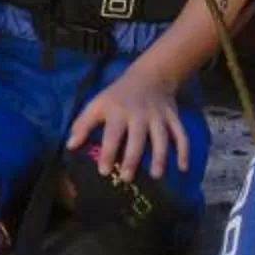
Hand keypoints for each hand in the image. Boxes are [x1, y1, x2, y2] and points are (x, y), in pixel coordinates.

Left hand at [67, 68, 186, 182]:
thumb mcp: (97, 103)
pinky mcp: (173, 118)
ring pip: (162, 138)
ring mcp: (159, 117)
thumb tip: (70, 145)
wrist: (150, 76)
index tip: (104, 171)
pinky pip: (181, 135)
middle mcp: (140, 115)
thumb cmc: (118, 96)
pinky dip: (184, 152)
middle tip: (127, 178)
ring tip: (156, 176)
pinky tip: (183, 169)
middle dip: (133, 159)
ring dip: (160, 157)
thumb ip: (83, 124)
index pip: (113, 134)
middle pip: (138, 138)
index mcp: (118, 111)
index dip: (108, 153)